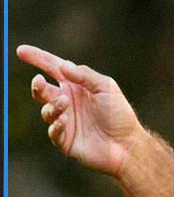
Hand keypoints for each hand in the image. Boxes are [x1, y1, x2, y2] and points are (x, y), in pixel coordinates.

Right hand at [17, 44, 142, 176]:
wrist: (128, 145)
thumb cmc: (120, 115)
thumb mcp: (106, 88)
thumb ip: (85, 75)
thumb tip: (62, 66)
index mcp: (77, 87)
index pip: (53, 69)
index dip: (37, 59)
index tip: (21, 51)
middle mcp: (69, 102)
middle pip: (43, 90)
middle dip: (38, 86)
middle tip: (40, 82)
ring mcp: (66, 121)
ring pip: (47, 111)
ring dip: (53, 106)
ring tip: (65, 104)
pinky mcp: (66, 140)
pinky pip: (53, 132)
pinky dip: (56, 125)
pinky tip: (64, 121)